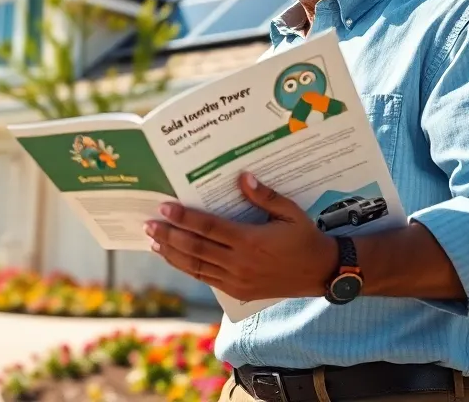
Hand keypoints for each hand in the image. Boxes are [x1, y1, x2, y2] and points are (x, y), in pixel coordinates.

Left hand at [145, 172, 339, 301]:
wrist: (321, 273)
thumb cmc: (305, 238)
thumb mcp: (290, 213)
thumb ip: (264, 196)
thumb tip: (242, 177)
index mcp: (249, 241)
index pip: (208, 227)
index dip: (183, 218)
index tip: (164, 208)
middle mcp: (239, 263)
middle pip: (195, 248)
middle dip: (168, 236)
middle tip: (148, 225)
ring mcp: (236, 280)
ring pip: (195, 266)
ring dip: (172, 254)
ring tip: (153, 243)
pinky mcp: (237, 292)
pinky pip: (205, 278)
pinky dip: (187, 268)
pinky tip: (175, 259)